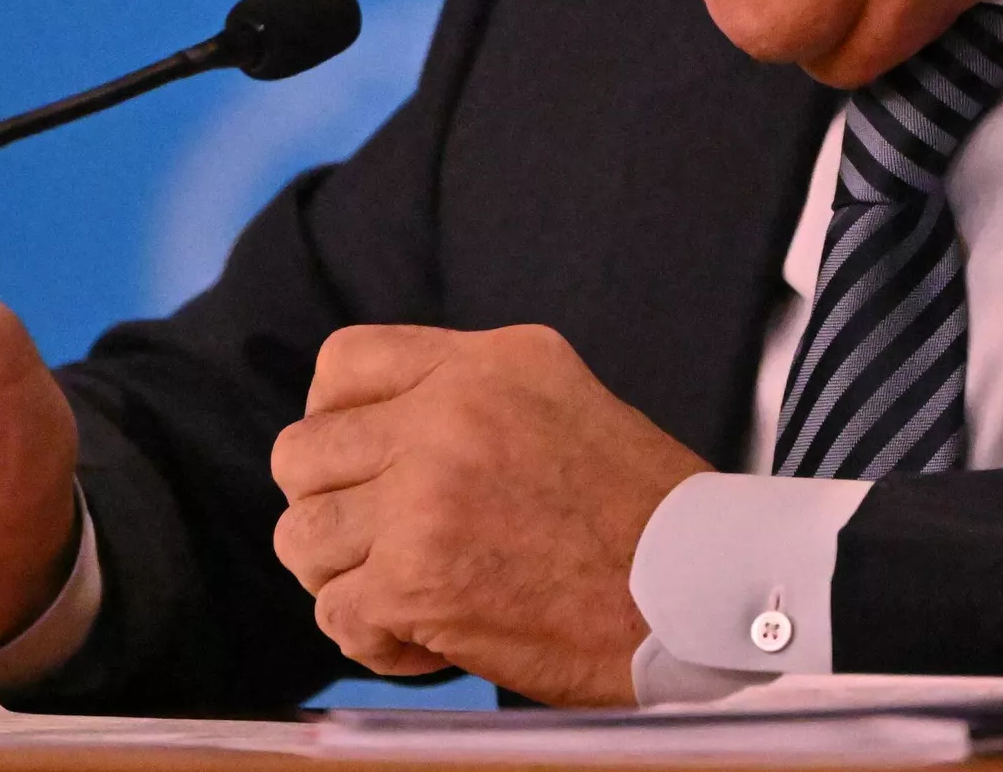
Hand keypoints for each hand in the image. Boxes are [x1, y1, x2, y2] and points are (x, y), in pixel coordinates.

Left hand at [270, 324, 710, 706]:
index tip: (363, 460)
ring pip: (301, 536)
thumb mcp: (557, 393)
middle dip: (330, 504)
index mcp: (480, 363)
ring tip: (402, 592)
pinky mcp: (417, 581)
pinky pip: (335, 612)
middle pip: (300, 453)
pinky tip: (426, 640)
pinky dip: (372, 638)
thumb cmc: (642, 508)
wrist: (701, 591)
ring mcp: (424, 499)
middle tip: (379, 539)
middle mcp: (443, 416)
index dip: (333, 418)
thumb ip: (467, 387)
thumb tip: (381, 412)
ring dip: (343, 574)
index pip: (340, 363)